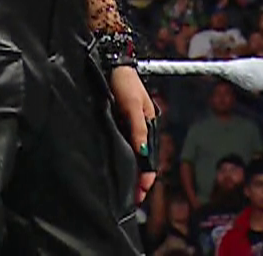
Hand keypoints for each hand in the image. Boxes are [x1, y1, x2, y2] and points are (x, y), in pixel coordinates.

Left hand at [108, 66, 158, 204]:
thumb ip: (138, 129)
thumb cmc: (125, 82)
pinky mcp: (119, 124)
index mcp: (149, 125)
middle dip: (139, 178)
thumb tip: (142, 152)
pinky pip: (123, 146)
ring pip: (133, 154)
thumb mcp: (133, 106)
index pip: (150, 157)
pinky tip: (118, 168)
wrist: (111, 65)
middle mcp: (140, 128)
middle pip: (143, 159)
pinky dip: (123, 159)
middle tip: (132, 198)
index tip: (140, 192)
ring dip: (131, 170)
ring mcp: (130, 127)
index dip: (146, 175)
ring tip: (124, 189)